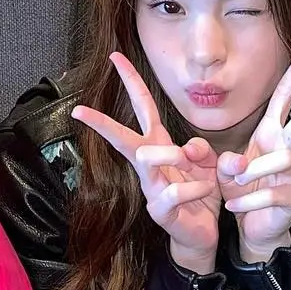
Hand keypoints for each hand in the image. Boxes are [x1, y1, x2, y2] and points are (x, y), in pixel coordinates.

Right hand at [72, 52, 220, 274]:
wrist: (203, 233)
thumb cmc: (202, 193)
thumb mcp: (209, 163)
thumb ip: (202, 148)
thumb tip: (188, 146)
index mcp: (160, 145)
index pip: (143, 107)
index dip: (131, 81)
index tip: (115, 56)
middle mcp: (149, 165)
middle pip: (123, 137)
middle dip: (102, 123)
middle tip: (81, 111)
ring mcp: (150, 188)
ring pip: (145, 159)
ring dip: (167, 153)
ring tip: (187, 157)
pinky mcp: (160, 211)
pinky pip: (174, 192)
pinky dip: (194, 187)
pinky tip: (206, 190)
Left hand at [217, 45, 290, 263]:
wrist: (251, 226)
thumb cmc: (242, 191)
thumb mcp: (225, 171)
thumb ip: (224, 161)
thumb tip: (236, 163)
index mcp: (270, 134)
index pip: (285, 98)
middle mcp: (287, 150)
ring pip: (283, 160)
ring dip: (255, 169)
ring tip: (236, 181)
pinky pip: (274, 193)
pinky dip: (249, 201)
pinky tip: (233, 207)